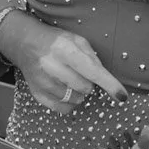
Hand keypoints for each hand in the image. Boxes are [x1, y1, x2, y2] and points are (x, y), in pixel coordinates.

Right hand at [4, 15, 128, 113]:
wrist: (26, 43)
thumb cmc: (56, 41)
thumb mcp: (77, 40)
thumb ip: (93, 58)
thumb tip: (105, 80)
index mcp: (64, 49)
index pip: (92, 71)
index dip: (109, 84)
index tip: (122, 96)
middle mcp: (51, 66)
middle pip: (85, 87)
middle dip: (89, 83)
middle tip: (80, 72)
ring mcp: (42, 82)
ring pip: (75, 99)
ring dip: (79, 92)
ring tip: (70, 79)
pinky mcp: (37, 94)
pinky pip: (63, 108)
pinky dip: (69, 102)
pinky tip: (65, 89)